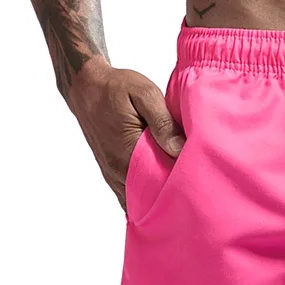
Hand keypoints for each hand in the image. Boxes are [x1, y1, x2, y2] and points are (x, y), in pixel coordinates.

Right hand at [65, 58, 184, 210]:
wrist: (85, 86)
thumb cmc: (115, 87)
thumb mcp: (144, 94)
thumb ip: (162, 122)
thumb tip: (180, 149)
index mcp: (127, 150)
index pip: (159, 181)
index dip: (180, 184)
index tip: (199, 180)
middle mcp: (117, 168)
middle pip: (150, 195)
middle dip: (171, 194)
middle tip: (195, 188)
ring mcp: (112, 172)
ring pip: (138, 197)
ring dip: (157, 196)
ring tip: (180, 191)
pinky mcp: (110, 171)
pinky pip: (127, 193)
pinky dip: (143, 194)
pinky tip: (159, 190)